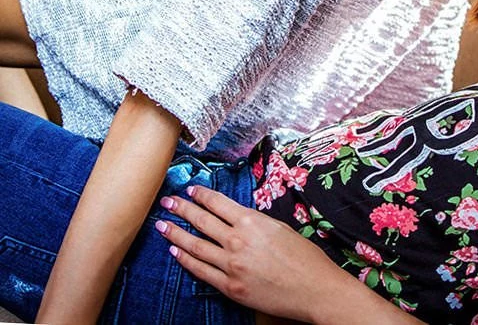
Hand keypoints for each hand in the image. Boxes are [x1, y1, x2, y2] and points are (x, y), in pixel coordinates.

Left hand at [157, 186, 420, 323]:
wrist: (314, 288)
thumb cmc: (305, 258)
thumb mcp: (281, 229)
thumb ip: (257, 224)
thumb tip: (239, 220)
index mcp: (253, 222)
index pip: (219, 204)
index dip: (201, 195)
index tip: (189, 190)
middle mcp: (238, 240)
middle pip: (202, 221)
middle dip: (182, 209)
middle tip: (167, 202)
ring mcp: (232, 265)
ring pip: (196, 245)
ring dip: (176, 234)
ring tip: (162, 225)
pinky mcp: (230, 287)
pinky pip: (201, 271)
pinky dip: (186, 260)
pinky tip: (176, 251)